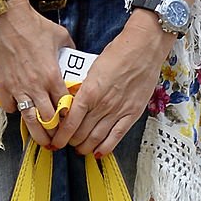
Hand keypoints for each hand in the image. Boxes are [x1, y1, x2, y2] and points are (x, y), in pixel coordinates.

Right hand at [0, 0, 74, 146]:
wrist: (8, 18)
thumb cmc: (35, 26)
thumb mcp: (61, 36)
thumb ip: (70, 51)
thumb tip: (75, 58)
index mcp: (53, 77)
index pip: (64, 108)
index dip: (68, 120)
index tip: (71, 126)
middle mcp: (36, 87)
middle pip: (48, 120)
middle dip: (55, 133)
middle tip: (58, 140)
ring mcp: (18, 89)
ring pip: (30, 121)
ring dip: (37, 134)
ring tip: (42, 142)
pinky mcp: (3, 87)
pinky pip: (10, 107)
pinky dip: (15, 111)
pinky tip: (19, 109)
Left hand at [50, 9, 175, 155]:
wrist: (144, 48)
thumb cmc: (118, 53)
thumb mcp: (92, 69)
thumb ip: (84, 89)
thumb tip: (73, 104)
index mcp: (89, 91)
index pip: (70, 122)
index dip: (61, 136)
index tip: (56, 141)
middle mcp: (102, 105)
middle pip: (81, 134)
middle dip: (71, 142)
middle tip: (67, 143)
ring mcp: (118, 111)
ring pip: (96, 139)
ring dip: (85, 147)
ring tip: (80, 149)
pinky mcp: (131, 114)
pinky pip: (115, 137)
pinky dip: (104, 148)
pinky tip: (97, 153)